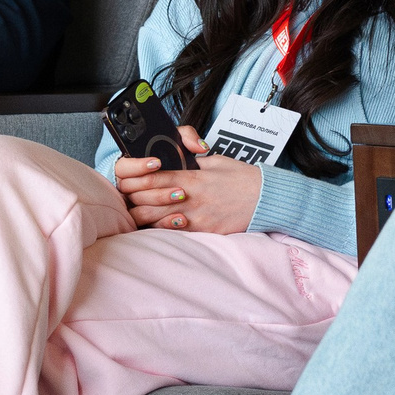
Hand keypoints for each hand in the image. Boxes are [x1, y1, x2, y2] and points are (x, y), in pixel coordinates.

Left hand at [113, 127, 263, 231]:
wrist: (266, 199)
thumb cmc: (242, 178)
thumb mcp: (215, 162)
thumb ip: (191, 163)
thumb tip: (173, 161)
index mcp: (193, 178)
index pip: (154, 178)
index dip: (136, 179)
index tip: (128, 178)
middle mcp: (191, 200)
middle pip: (147, 202)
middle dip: (134, 199)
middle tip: (130, 196)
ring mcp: (197, 218)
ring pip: (156, 222)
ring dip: (144, 217)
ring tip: (140, 212)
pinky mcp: (204, 232)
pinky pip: (173, 234)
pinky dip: (162, 229)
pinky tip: (157, 225)